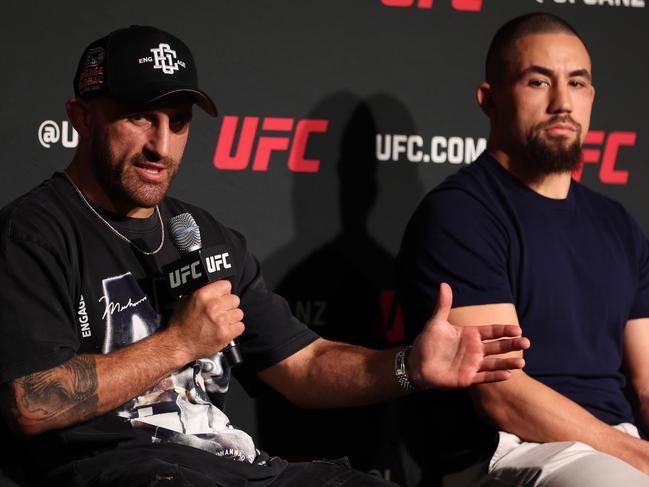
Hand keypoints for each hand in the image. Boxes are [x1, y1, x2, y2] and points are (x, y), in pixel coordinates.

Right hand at [167, 280, 244, 362]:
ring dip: (231, 318)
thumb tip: (215, 287)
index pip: (226, 285)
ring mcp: (221, 321)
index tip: (221, 297)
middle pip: (235, 299)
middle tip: (220, 311)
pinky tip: (223, 329)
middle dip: (228, 305)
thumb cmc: (181, 324)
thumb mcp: (187, 300)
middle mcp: (213, 306)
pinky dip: (234, 329)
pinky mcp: (225, 334)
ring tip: (220, 322)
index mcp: (203, 295)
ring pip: (239, 313)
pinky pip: (240, 326)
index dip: (223, 292)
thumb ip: (203, 291)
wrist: (178, 345)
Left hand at [408, 282, 528, 388]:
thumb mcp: (435, 322)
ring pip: (494, 363)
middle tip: (526, 343)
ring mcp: (472, 364)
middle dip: (512, 345)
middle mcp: (475, 350)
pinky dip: (495, 376)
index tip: (517, 330)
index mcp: (470, 335)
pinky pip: (484, 377)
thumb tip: (444, 285)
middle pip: (498, 346)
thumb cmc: (427, 342)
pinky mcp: (467, 378)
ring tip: (521, 362)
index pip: (492, 331)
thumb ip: (443, 305)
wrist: (417, 363)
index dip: (504, 330)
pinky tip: (508, 375)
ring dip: (508, 363)